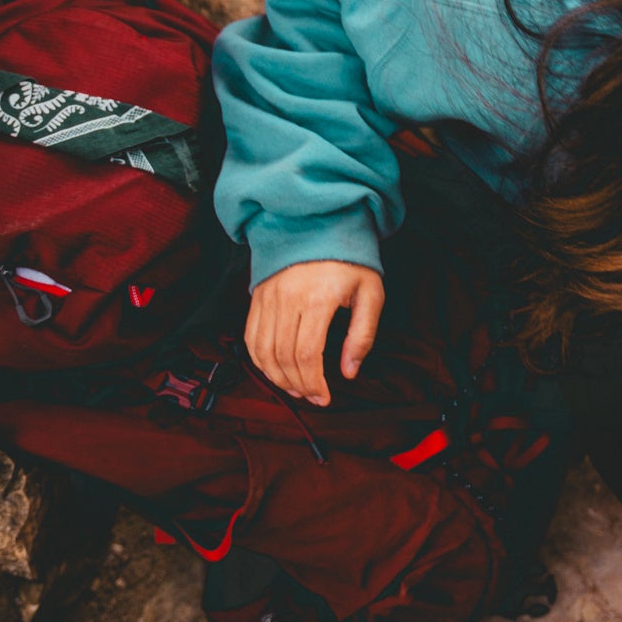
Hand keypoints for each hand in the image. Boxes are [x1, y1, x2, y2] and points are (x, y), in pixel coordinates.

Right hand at [244, 260, 383, 406]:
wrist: (320, 224)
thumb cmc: (350, 260)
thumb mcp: (370, 293)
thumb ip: (362, 335)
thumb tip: (349, 372)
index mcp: (318, 298)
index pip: (307, 354)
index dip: (314, 382)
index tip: (325, 397)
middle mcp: (288, 298)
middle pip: (282, 356)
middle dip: (297, 384)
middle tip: (313, 397)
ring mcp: (268, 296)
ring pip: (262, 350)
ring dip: (276, 376)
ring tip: (295, 388)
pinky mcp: (257, 295)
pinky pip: (250, 336)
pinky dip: (259, 359)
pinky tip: (275, 370)